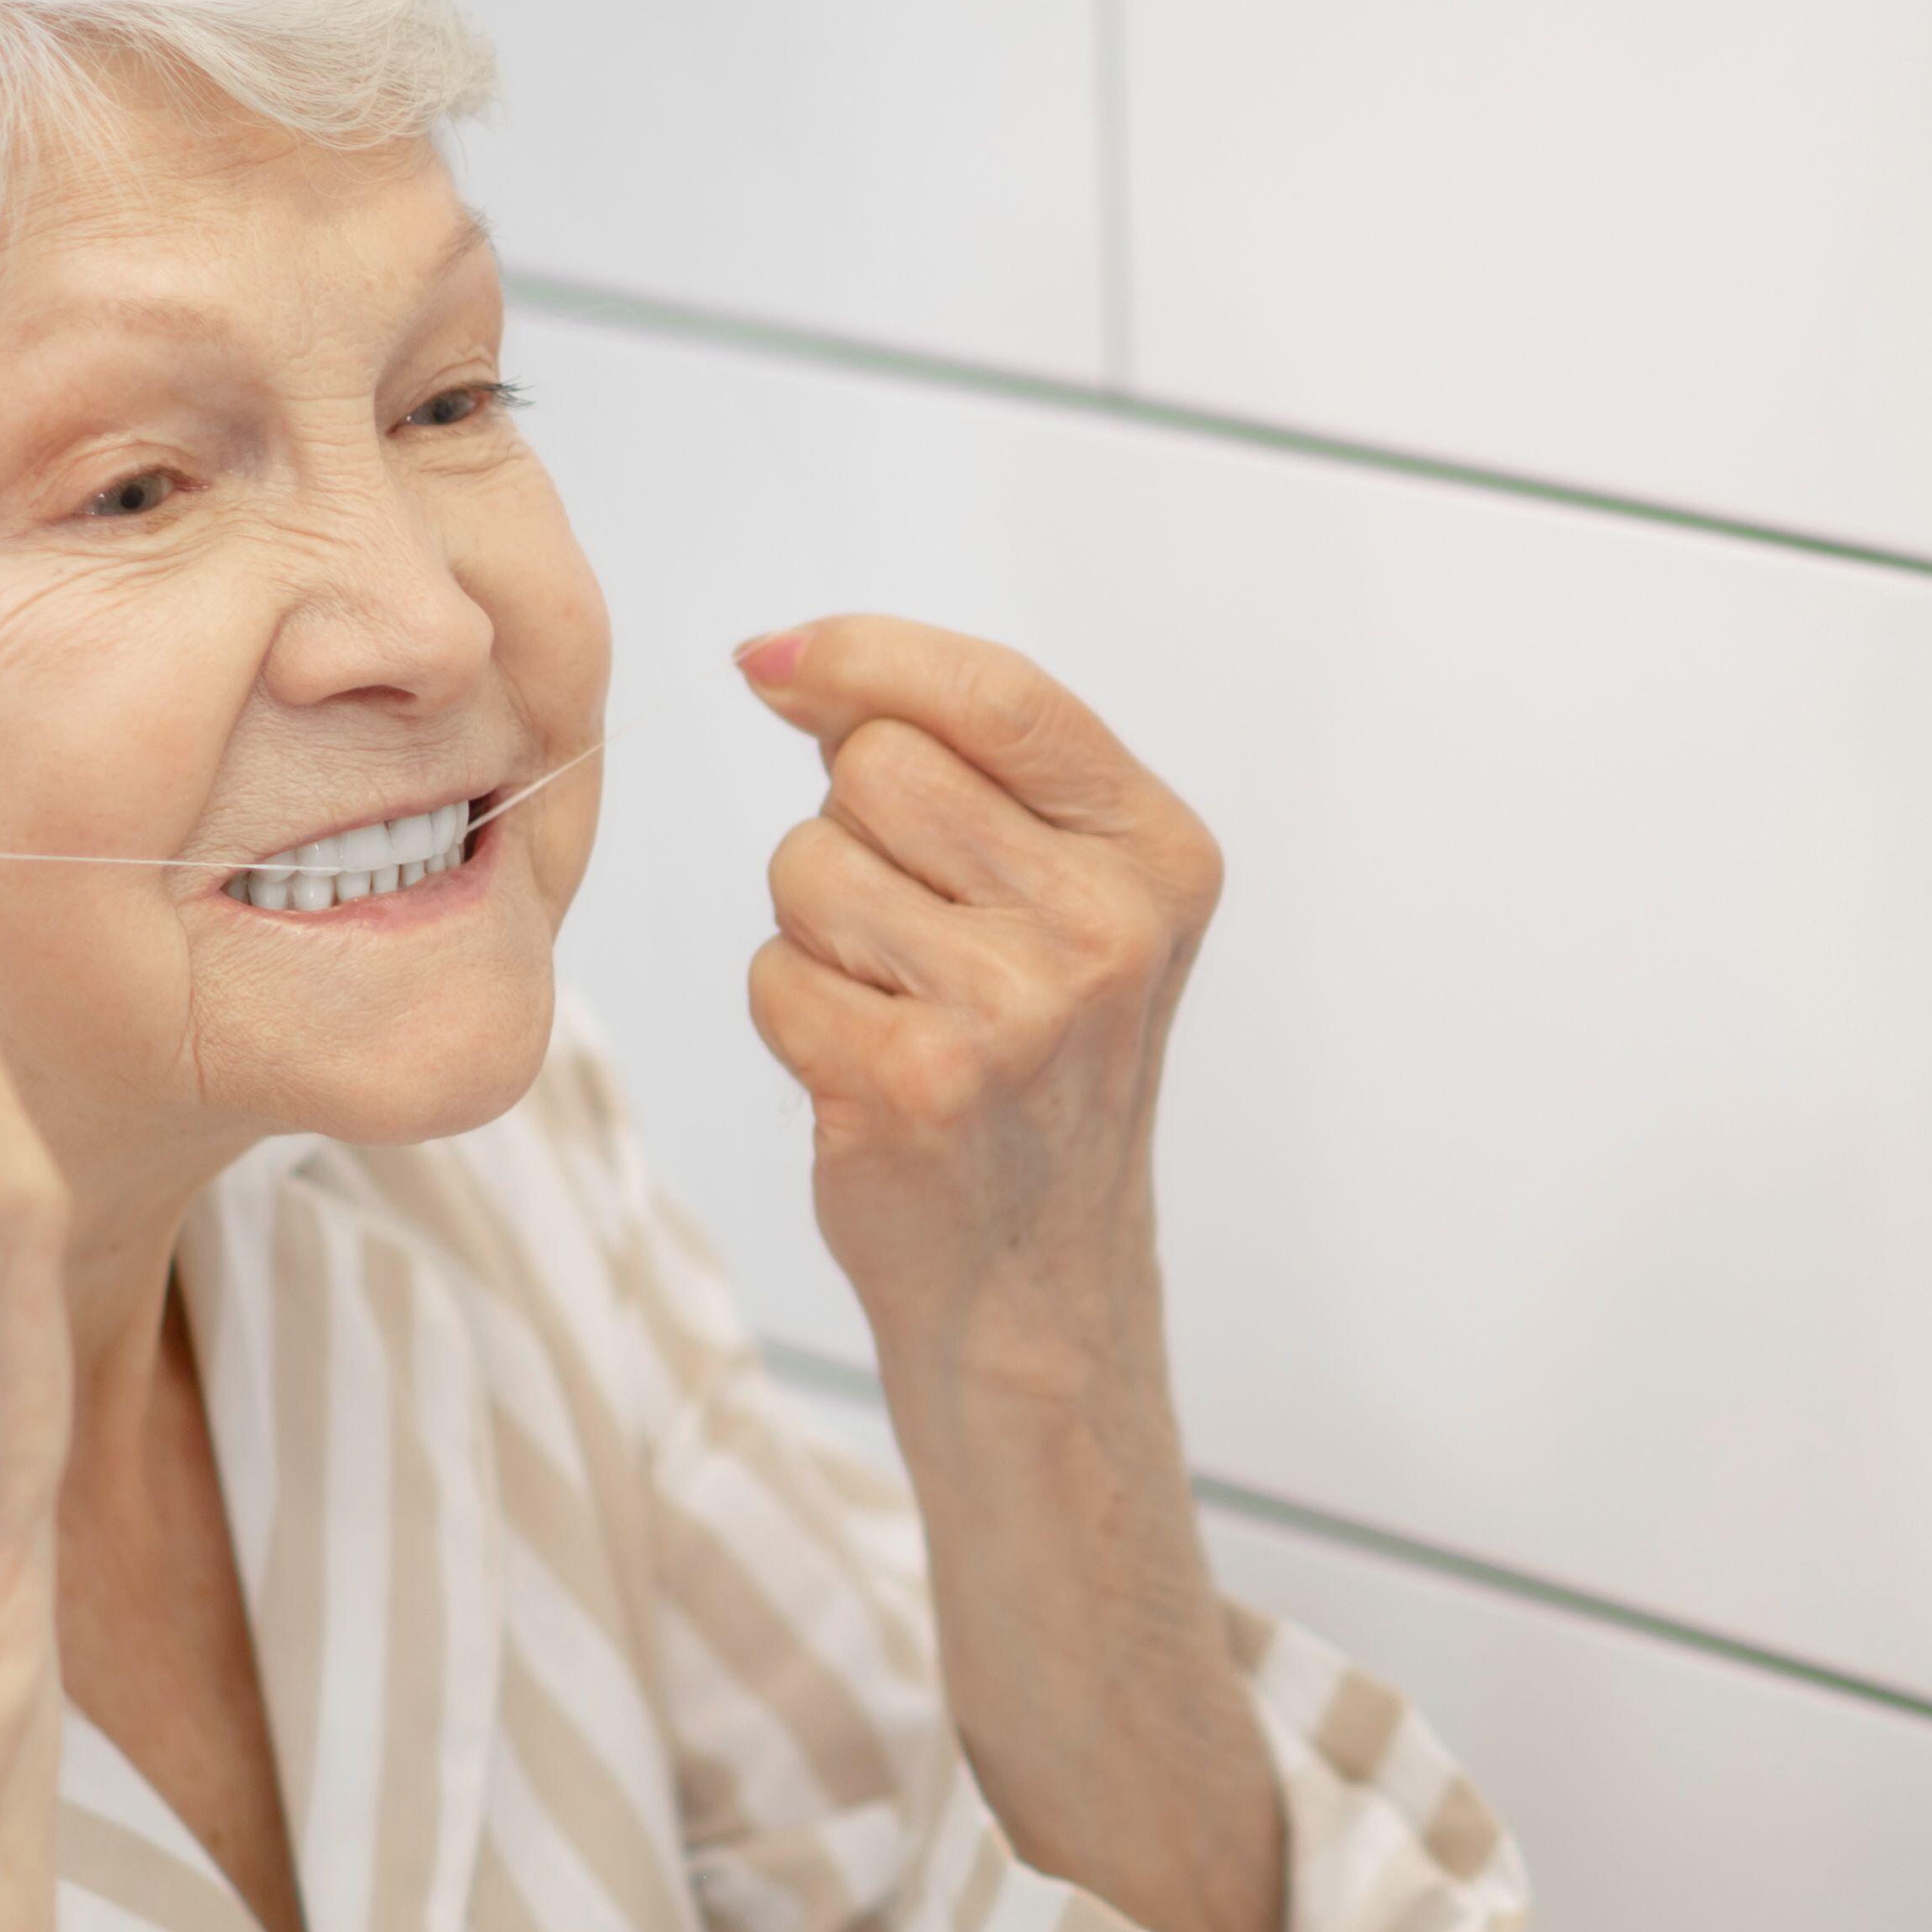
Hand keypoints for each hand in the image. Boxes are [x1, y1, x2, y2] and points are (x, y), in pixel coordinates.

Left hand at [733, 619, 1223, 1386]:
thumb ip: (959, 762)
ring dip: (816, 929)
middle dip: (852, 829)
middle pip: (877, 767)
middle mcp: (1107, 926)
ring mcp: (1016, 1011)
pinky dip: (792, 1014)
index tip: (776, 663)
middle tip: (914, 930)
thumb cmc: (1031, 1067)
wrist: (1033, 1276)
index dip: (864, 655)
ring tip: (896, 1002)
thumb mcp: (1060, 894)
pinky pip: (773, 972)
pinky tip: (867, 1067)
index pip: (998, 693)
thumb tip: (785, 661)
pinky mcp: (916, 1084)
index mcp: (1158, 853)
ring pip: (809, 864)